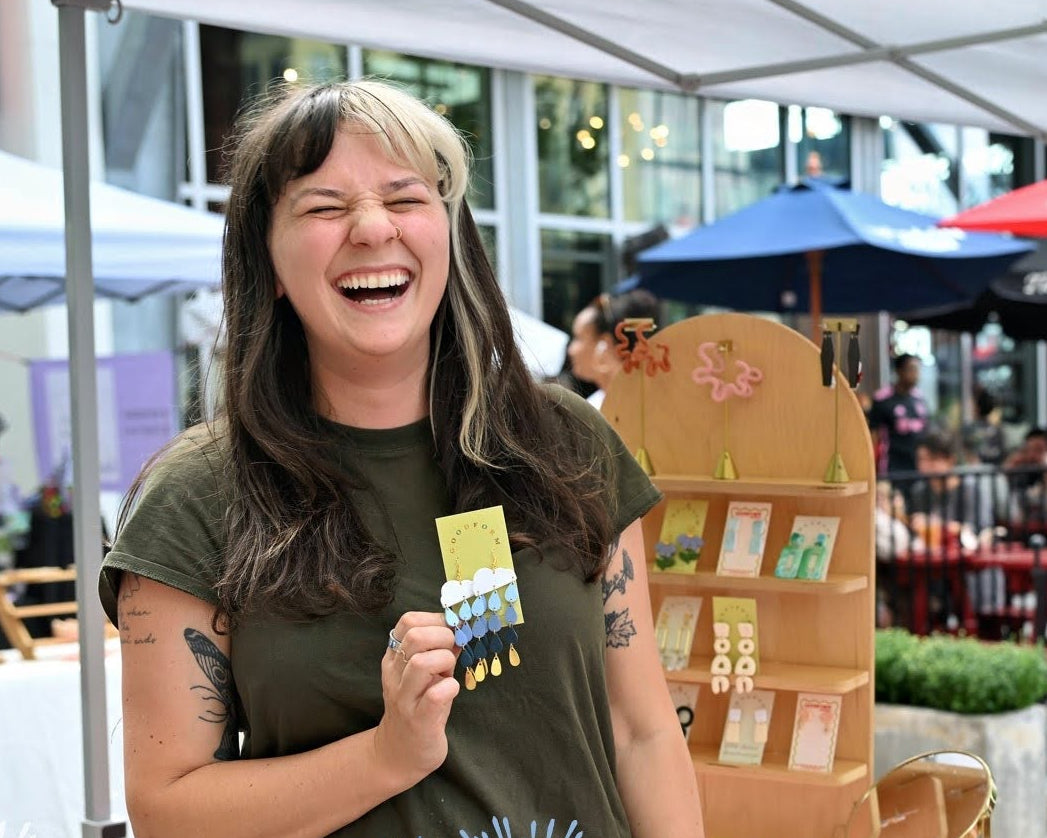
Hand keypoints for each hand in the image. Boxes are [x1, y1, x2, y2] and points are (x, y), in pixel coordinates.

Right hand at [374, 612, 459, 785]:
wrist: (400, 753)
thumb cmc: (419, 707)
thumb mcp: (426, 674)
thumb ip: (440, 651)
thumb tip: (463, 628)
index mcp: (394, 658)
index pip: (407, 622)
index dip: (435, 619)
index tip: (451, 629)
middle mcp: (394, 675)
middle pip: (414, 637)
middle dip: (443, 636)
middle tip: (454, 649)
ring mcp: (404, 698)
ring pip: (421, 663)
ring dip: (445, 660)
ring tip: (450, 672)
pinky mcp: (419, 720)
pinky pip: (435, 695)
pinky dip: (451, 687)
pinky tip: (452, 690)